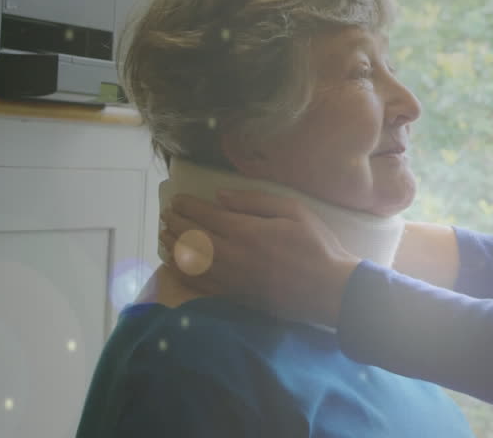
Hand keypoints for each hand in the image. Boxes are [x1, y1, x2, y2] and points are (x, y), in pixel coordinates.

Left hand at [159, 190, 360, 326]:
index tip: (177, 199)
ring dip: (172, 246)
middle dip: (176, 223)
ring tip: (163, 235)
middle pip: (192, 237)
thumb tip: (220, 196)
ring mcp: (231, 278)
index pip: (206, 215)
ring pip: (190, 261)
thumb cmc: (316, 245)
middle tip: (166, 214)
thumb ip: (255, 201)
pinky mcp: (234, 295)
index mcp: (247, 231)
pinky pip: (198, 284)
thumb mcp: (294, 210)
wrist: (328, 289)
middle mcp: (232, 255)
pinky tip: (173, 265)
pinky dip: (181, 273)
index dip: (187, 206)